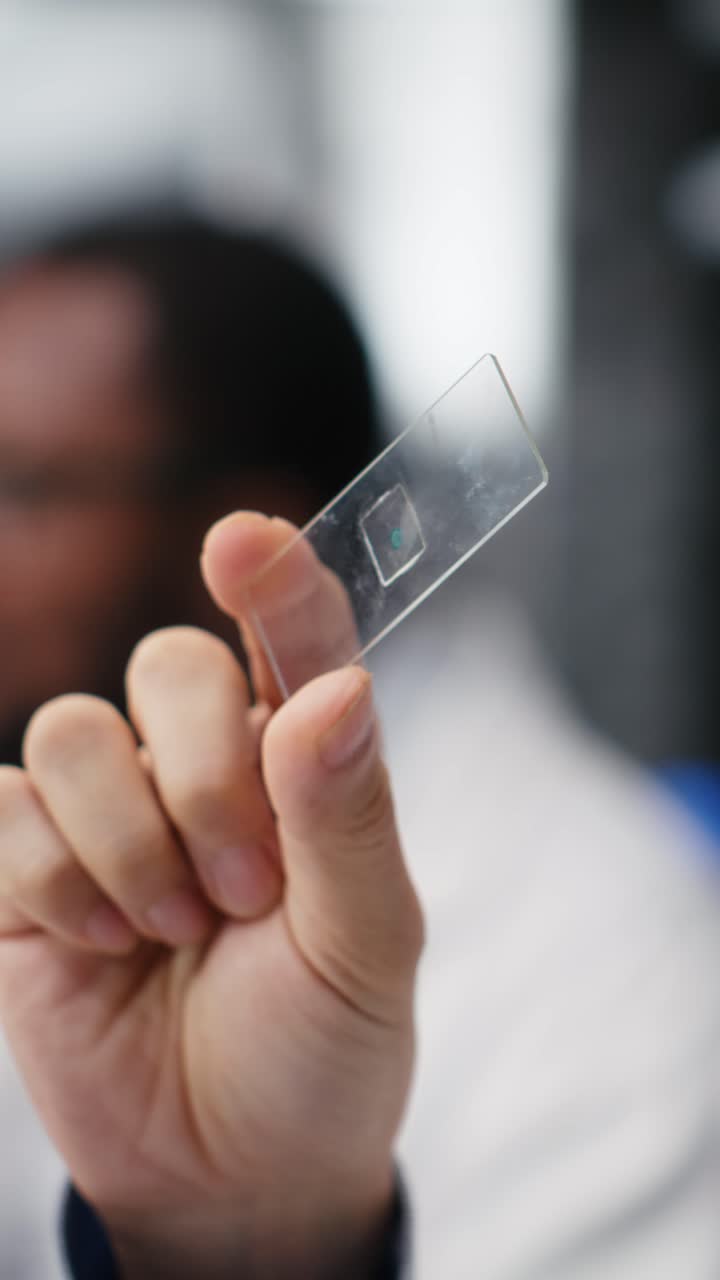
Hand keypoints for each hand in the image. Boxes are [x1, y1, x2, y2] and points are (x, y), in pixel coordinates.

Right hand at [0, 513, 422, 1278]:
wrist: (233, 1169)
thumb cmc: (322, 1044)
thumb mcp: (366, 947)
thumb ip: (350, 817)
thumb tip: (337, 690)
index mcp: (301, 764)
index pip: (291, 635)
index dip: (273, 580)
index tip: (243, 541)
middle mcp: (202, 766)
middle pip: (168, 666)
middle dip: (203, 777)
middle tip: (244, 890)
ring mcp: (110, 813)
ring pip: (74, 730)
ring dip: (127, 838)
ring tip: (171, 929)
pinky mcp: (27, 868)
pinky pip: (3, 807)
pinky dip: (51, 875)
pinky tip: (99, 940)